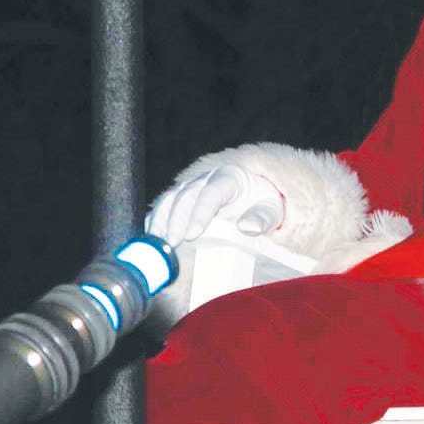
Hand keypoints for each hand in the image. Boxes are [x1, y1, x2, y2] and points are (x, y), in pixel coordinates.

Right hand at [146, 164, 285, 246]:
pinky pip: (163, 207)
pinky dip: (155, 221)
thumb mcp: (272, 210)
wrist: (257, 195)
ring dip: (161, 221)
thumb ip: (262, 217)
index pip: (212, 192)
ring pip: (170, 199)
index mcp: (230, 178)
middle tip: (173, 244)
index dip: (200, 212)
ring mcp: (191, 188)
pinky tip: (152, 239)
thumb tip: (247, 227)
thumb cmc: (264, 204)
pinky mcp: (181, 199)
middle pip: (186, 196)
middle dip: (176, 220)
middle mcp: (206, 180)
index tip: (193, 234)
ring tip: (159, 244)